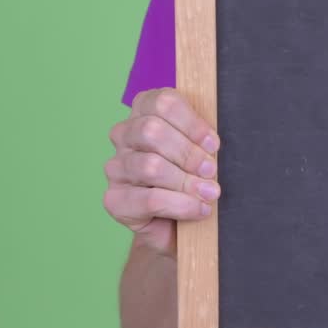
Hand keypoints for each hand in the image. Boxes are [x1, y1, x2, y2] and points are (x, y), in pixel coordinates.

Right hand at [104, 88, 221, 256]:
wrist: (176, 224)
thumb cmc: (191, 176)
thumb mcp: (201, 150)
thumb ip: (203, 140)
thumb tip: (213, 145)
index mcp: (145, 112)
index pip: (162, 102)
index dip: (191, 122)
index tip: (213, 143)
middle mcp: (124, 135)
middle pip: (151, 131)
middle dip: (188, 153)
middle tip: (211, 171)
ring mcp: (115, 167)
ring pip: (150, 166)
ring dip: (186, 181)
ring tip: (209, 193)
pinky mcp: (114, 200)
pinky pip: (149, 199)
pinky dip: (180, 205)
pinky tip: (199, 209)